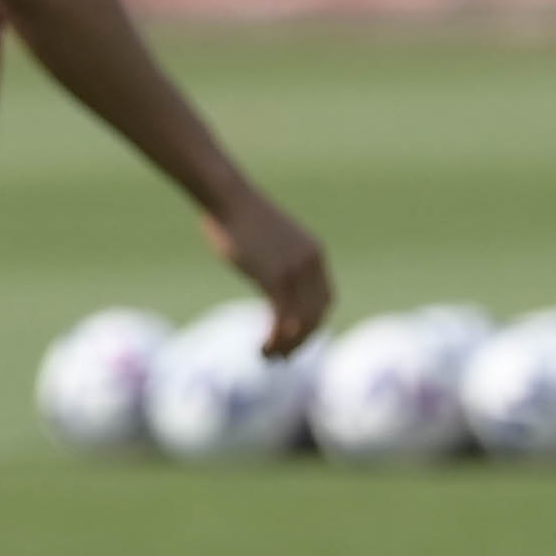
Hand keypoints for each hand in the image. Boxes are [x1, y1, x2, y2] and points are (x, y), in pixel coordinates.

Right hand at [209, 187, 335, 350]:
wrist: (229, 198)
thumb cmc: (241, 217)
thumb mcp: (271, 241)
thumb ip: (279, 262)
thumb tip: (270, 278)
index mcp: (315, 254)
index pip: (326, 301)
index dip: (314, 325)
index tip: (294, 339)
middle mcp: (312, 264)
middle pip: (317, 316)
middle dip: (301, 342)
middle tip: (280, 357)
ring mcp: (295, 271)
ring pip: (301, 322)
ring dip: (287, 346)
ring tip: (267, 357)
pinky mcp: (275, 278)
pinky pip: (282, 318)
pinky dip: (275, 339)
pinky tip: (261, 347)